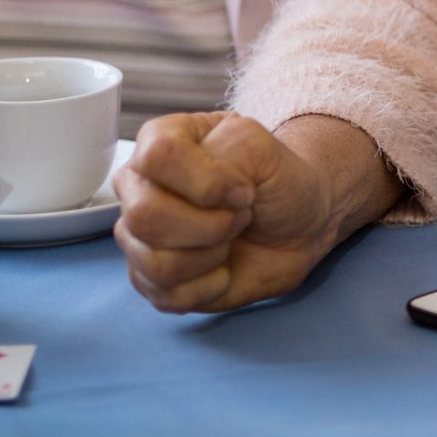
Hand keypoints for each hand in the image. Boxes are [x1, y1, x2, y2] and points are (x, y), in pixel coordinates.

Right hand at [113, 112, 339, 311]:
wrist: (298, 226)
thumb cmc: (276, 181)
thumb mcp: (265, 147)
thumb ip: (233, 150)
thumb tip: (208, 195)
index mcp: (159, 141)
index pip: (156, 157)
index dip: (207, 181)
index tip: (243, 189)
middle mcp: (138, 187)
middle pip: (145, 215)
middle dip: (212, 224)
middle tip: (240, 217)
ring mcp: (138, 236)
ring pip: (156, 261)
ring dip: (212, 254)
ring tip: (229, 238)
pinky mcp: (150, 280)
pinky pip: (168, 294)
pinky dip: (211, 285)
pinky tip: (223, 267)